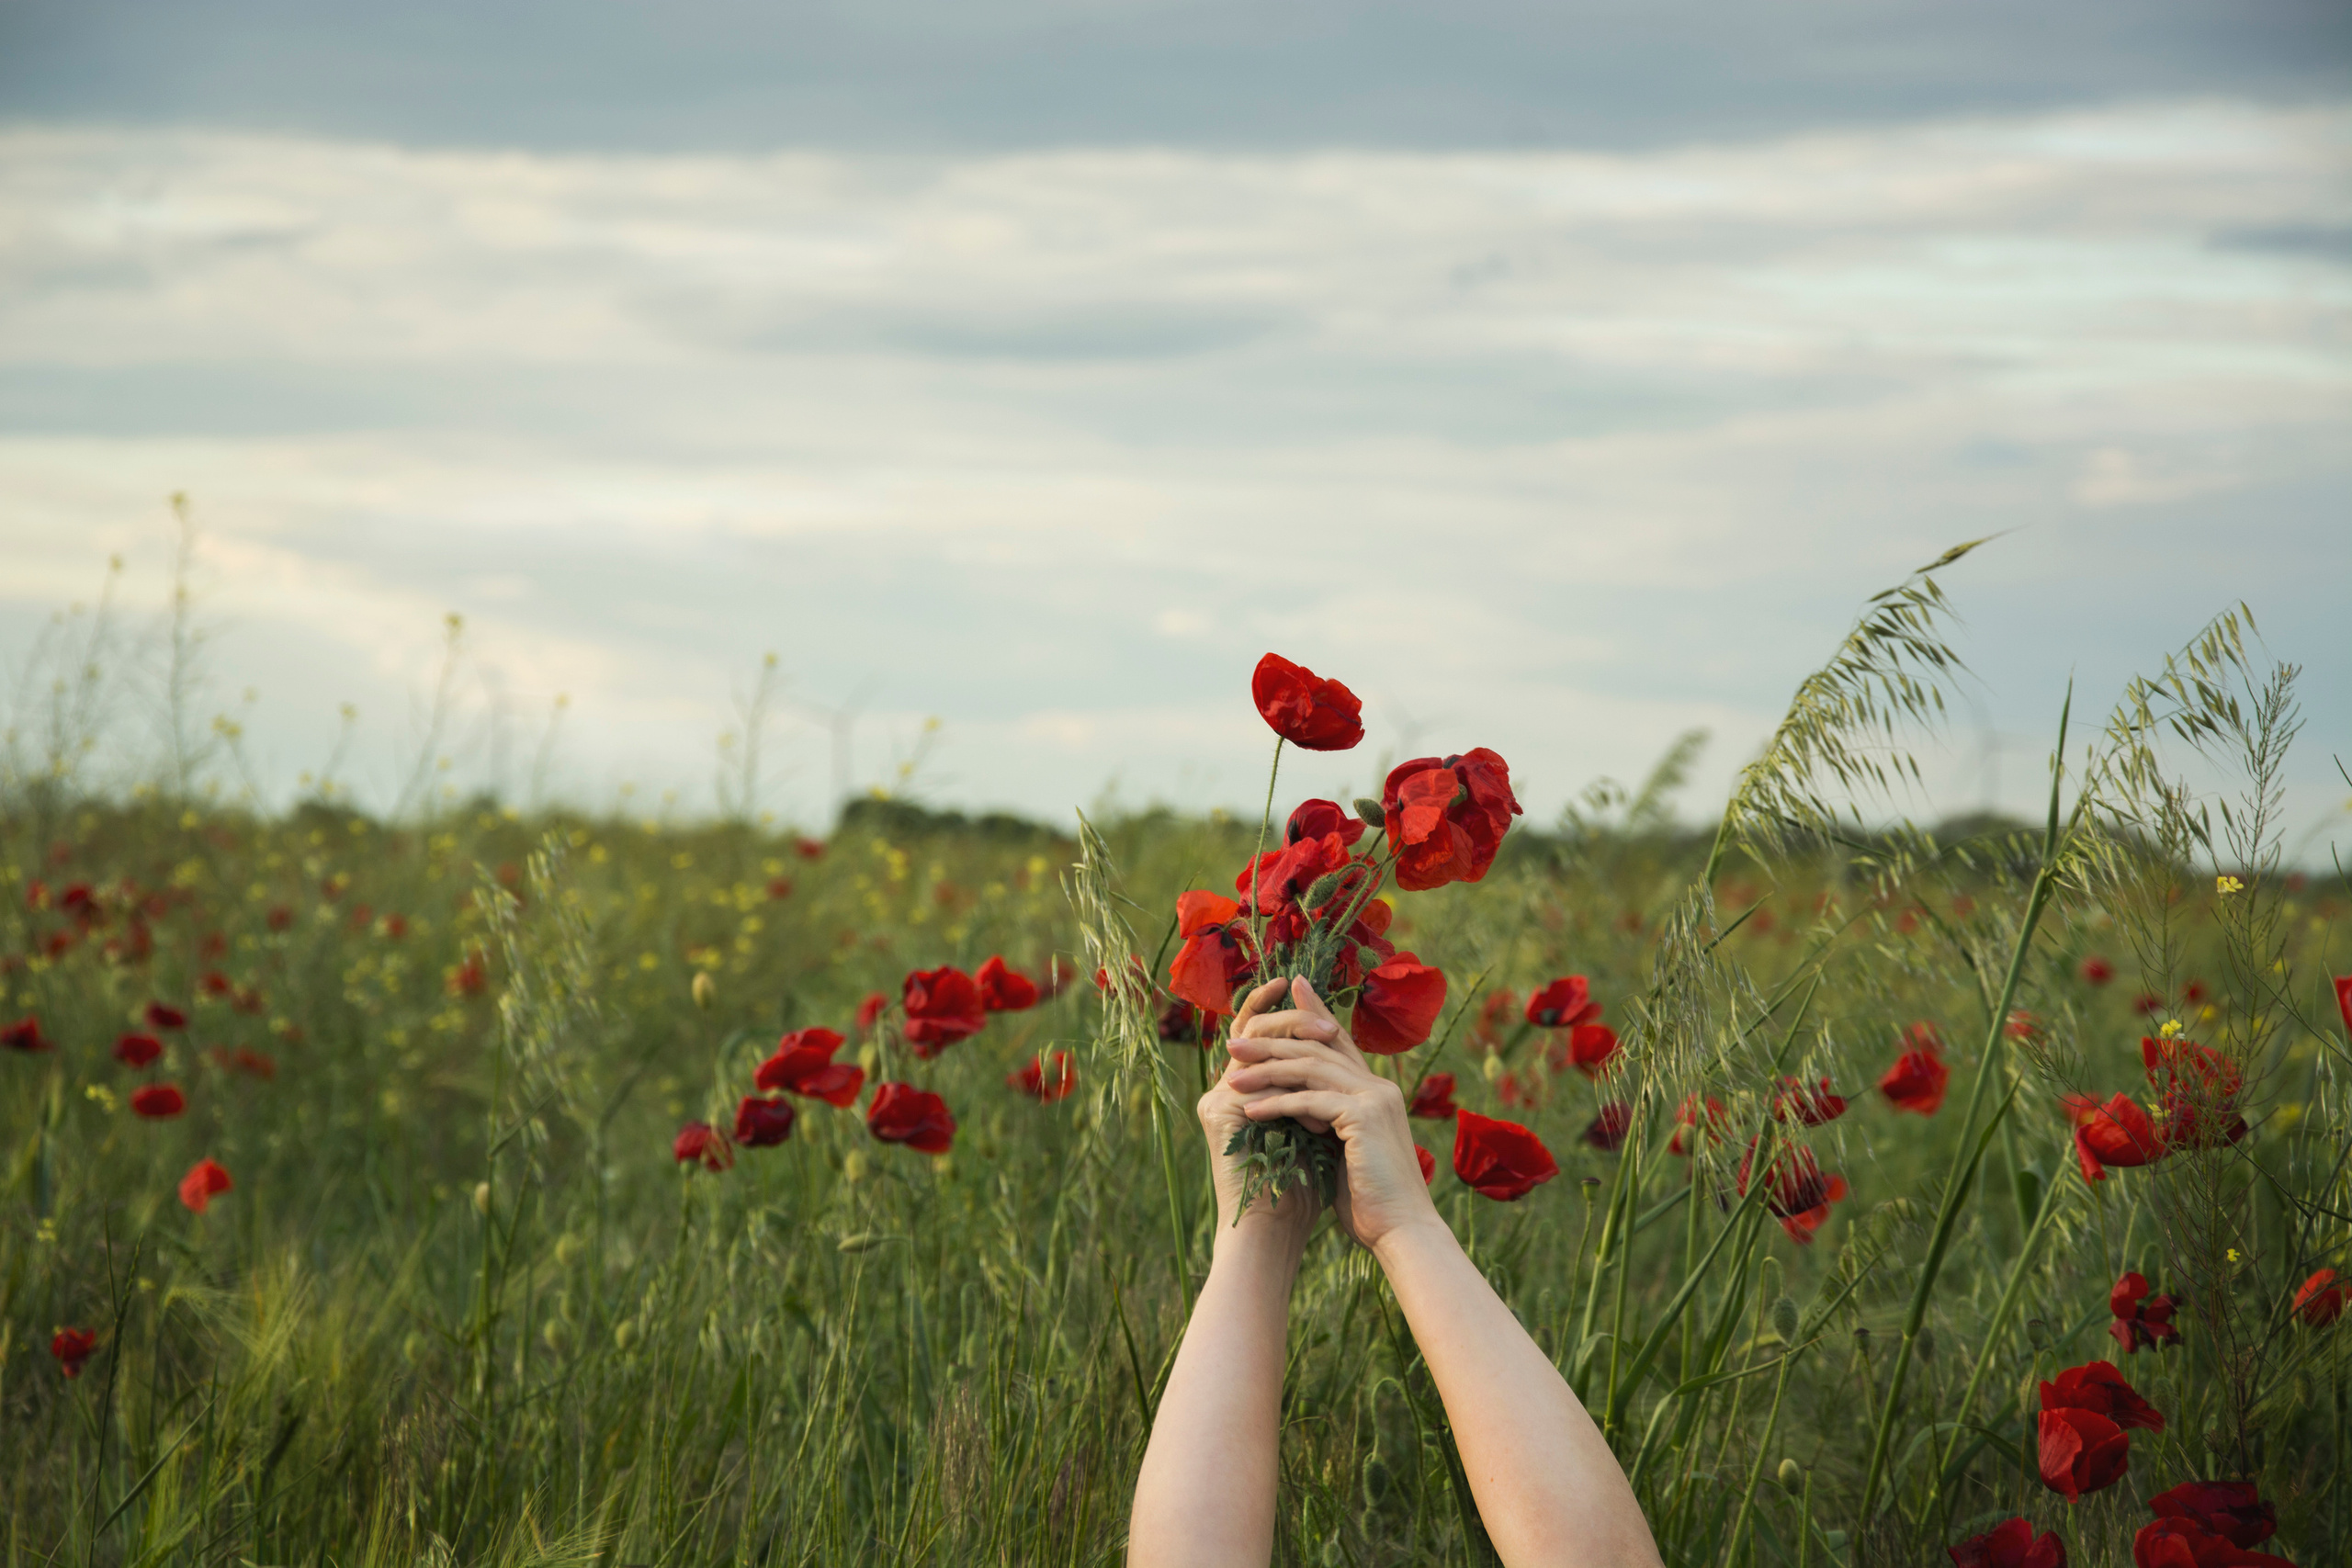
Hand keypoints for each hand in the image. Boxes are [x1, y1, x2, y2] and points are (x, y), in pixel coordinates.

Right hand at [1197, 1010, 1321, 1254]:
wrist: (1274, 1232)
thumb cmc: (1301, 1191)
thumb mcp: (1316, 1128)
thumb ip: (1317, 1094)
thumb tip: (1343, 1058)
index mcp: (1246, 1093)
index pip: (1262, 1037)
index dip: (1284, 1011)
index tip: (1307, 987)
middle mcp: (1226, 1091)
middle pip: (1255, 1029)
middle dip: (1293, 1017)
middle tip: (1329, 1021)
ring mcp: (1219, 1100)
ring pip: (1254, 1043)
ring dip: (1296, 1040)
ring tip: (1329, 1038)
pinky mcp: (1220, 1113)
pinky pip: (1259, 1077)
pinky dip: (1292, 1078)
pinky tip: (1319, 1091)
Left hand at [1225, 976, 1443, 1253]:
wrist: (1402, 1231)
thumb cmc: (1371, 1202)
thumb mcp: (1347, 1153)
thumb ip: (1333, 1125)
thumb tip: (1307, 1114)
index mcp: (1377, 1092)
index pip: (1338, 1043)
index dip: (1314, 1014)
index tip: (1289, 988)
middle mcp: (1379, 1087)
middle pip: (1318, 1049)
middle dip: (1273, 1042)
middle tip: (1232, 1042)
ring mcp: (1375, 1099)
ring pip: (1311, 1068)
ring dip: (1266, 1070)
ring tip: (1231, 1074)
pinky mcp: (1364, 1117)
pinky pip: (1310, 1101)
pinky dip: (1277, 1104)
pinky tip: (1250, 1111)